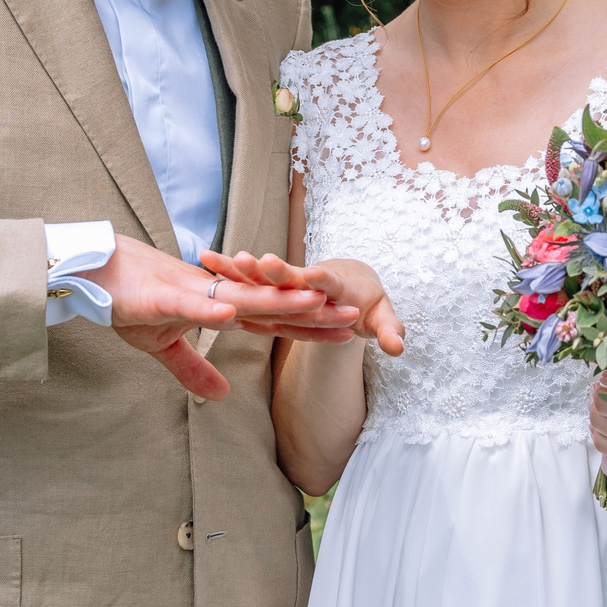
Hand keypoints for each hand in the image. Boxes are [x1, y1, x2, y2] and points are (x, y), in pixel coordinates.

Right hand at [89, 235, 353, 398]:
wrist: (93, 270)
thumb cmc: (128, 302)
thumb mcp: (163, 345)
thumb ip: (193, 368)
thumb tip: (220, 396)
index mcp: (218, 309)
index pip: (274, 321)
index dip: (311, 326)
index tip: (349, 330)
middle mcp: (214, 298)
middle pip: (271, 307)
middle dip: (313, 310)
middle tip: (357, 312)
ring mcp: (190, 294)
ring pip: (242, 298)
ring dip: (277, 300)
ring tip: (314, 300)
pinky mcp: (161, 297)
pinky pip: (190, 305)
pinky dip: (210, 310)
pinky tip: (232, 313)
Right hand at [199, 251, 404, 355]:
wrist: (351, 280)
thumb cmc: (366, 301)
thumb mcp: (382, 316)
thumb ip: (390, 331)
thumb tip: (400, 348)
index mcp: (336, 286)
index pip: (328, 283)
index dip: (321, 280)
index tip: (313, 275)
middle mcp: (308, 279)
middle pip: (292, 275)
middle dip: (279, 270)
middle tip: (265, 261)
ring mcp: (286, 279)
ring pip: (264, 273)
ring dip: (248, 266)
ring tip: (230, 258)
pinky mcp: (269, 280)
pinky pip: (245, 275)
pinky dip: (228, 267)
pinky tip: (206, 259)